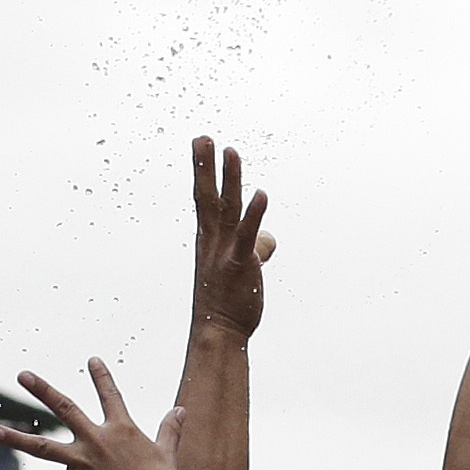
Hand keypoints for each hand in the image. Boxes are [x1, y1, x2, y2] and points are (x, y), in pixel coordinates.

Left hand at [0, 357, 179, 469]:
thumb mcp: (168, 452)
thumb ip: (170, 429)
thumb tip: (180, 410)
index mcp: (121, 429)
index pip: (110, 395)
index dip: (102, 376)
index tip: (92, 359)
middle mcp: (97, 440)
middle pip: (64, 409)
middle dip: (42, 390)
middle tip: (22, 375)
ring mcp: (83, 462)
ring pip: (42, 447)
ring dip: (15, 437)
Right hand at [187, 132, 274, 348]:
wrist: (220, 332)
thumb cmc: (229, 301)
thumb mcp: (243, 269)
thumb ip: (255, 249)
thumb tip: (268, 240)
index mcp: (209, 240)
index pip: (204, 200)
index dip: (203, 172)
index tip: (201, 146)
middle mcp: (212, 241)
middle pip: (208, 197)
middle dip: (205, 166)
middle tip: (203, 137)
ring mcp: (223, 252)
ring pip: (227, 209)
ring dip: (229, 179)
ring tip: (230, 151)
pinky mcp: (239, 265)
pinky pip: (247, 235)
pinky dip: (254, 214)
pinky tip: (261, 194)